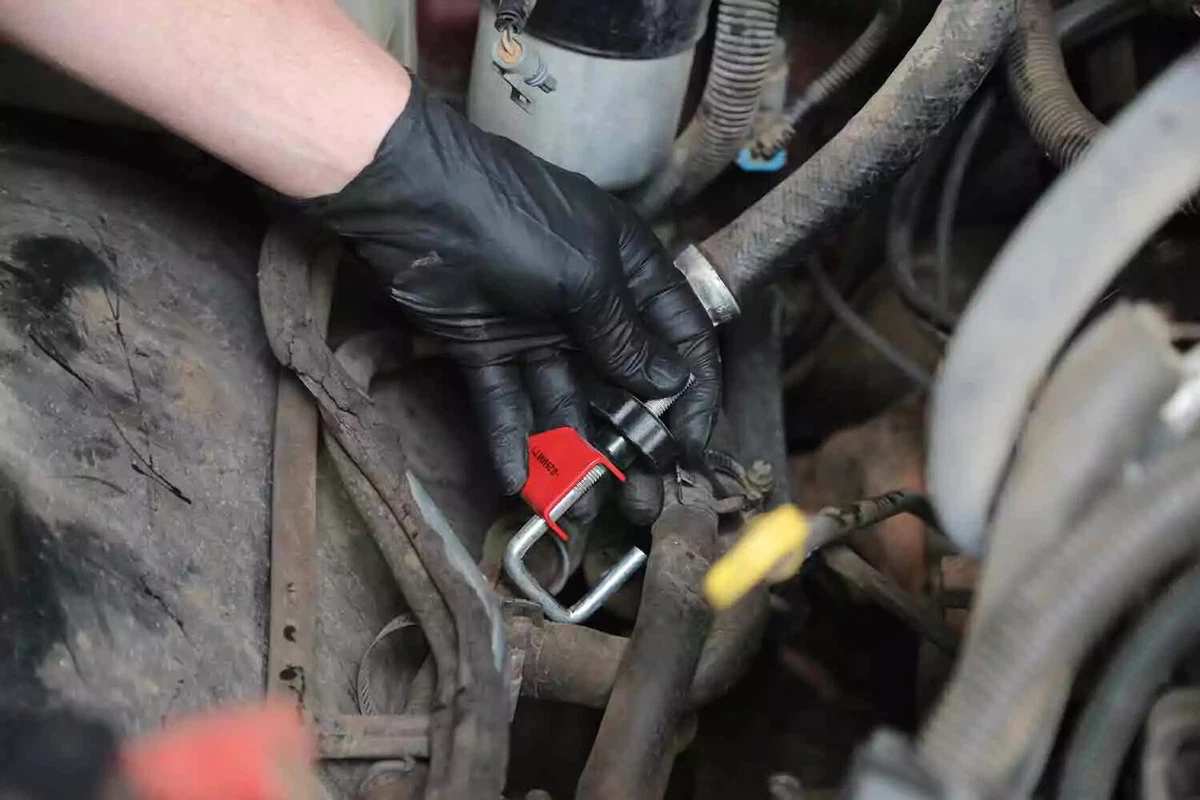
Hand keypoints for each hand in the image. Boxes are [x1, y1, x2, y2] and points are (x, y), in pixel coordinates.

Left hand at [299, 79, 720, 516]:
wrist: (415, 199)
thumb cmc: (517, 220)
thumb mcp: (587, 276)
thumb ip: (624, 337)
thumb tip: (669, 383)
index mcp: (630, 272)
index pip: (679, 338)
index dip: (693, 393)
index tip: (693, 446)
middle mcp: (590, 306)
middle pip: (623, 384)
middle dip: (634, 441)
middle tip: (643, 500)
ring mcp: (538, 330)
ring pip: (565, 402)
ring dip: (573, 454)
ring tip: (581, 510)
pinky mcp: (488, 348)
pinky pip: (506, 402)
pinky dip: (511, 441)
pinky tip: (518, 482)